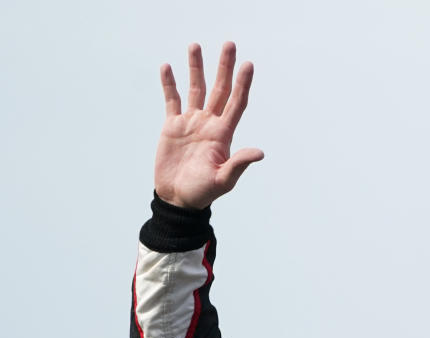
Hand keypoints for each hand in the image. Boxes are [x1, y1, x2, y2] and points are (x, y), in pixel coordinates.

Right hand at [154, 42, 263, 209]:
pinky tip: (168, 66)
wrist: (177, 199)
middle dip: (224, 67)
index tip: (248, 65)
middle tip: (230, 44)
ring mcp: (191, 123)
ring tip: (195, 46)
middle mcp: (209, 124)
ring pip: (195, 89)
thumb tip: (260, 152)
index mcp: (223, 134)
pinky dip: (169, 84)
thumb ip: (239, 163)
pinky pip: (171, 100)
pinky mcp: (172, 126)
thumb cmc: (203, 192)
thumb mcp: (223, 179)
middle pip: (219, 90)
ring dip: (196, 68)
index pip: (236, 103)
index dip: (242, 84)